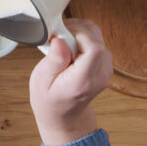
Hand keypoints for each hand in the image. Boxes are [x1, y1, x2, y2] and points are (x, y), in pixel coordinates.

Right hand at [29, 18, 112, 144]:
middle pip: (97, 39)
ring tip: (61, 41)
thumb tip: (60, 41)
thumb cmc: (49, 99)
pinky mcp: (104, 64)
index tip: (61, 34)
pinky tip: (68, 45)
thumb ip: (53, 61)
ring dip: (78, 32)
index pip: (95, 48)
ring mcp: (105, 70)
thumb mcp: (41, 81)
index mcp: (83, 81)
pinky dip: (82, 37)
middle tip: (57, 37)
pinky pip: (97, 41)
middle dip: (75, 30)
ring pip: (98, 36)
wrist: (63, 116)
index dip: (79, 33)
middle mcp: (99, 75)